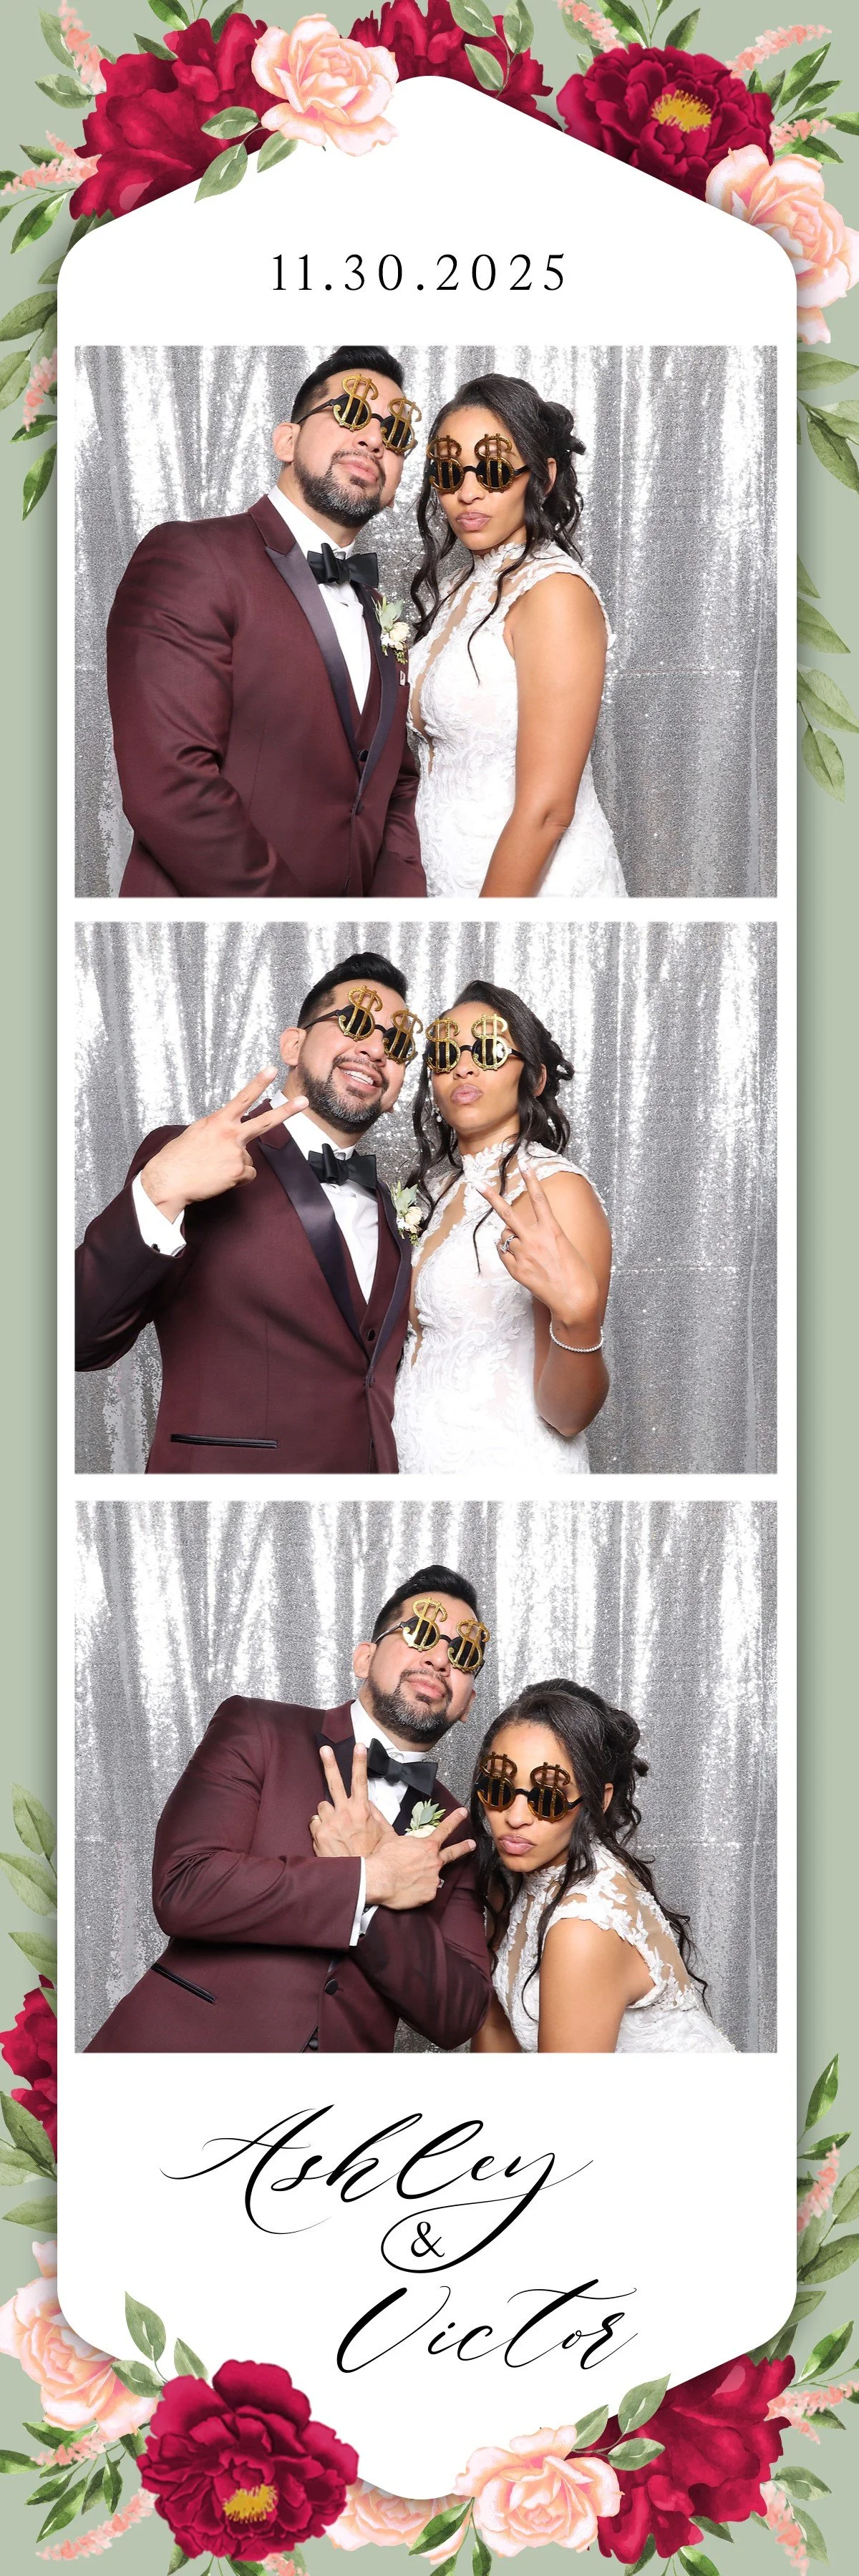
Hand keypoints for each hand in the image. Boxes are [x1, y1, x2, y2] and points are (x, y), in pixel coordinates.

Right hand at [140, 1071, 308, 1225]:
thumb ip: (218, 1128)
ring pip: (248, 1158)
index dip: (258, 1083)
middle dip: (287, 1111)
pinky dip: (236, 1179)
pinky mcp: (239, 1171)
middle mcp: (230, 1134)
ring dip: (234, 1165)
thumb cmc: (179, 1157)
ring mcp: (236, 1153)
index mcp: (218, 1121)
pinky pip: (247, 1175)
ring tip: (213, 1168)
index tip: (271, 1069)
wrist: (169, 1180)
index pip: (242, 1098)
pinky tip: (219, 1178)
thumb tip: (231, 1130)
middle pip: (265, 1121)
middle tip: (304, 1101)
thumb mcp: (197, 1132)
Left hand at [309, 1743, 388, 1860]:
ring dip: (327, 1813)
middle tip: (324, 1749)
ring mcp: (330, 1822)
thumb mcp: (383, 1834)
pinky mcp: (319, 1833)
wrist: (361, 1877)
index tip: (359, 1745)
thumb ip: (376, 1815)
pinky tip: (328, 1838)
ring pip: (322, 1806)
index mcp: (361, 1810)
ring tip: (336, 1828)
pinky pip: (315, 1823)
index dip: (359, 1761)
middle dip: (329, 1763)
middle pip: (334, 1782)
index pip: (360, 1780)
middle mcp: (344, 1812)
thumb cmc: (373, 1856)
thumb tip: (369, 1802)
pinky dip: (320, 1828)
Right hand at [364, 1806, 475, 1911]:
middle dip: (463, 1847)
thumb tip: (380, 1811)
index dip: (455, 1820)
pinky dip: (418, 1891)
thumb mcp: (390, 1839)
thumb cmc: (384, 1858)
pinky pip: (426, 1892)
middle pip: (452, 1853)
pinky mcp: (430, 1894)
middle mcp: (434, 1861)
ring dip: (423, 1877)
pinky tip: (408, 1890)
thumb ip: (396, 1832)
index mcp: (427, 1846)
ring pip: (432, 1877)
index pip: (444, 1829)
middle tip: (472, 1844)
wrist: (379, 1879)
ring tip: (409, 1879)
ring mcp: (434, 1878)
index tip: (463, 1813)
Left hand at [478, 1165, 600, 1337]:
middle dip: (491, 1197)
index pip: (539, 1198)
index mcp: (552, 1230)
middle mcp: (535, 1239)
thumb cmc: (576, 1274)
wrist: (574, 1300)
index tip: (524, 1162)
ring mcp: (523, 1255)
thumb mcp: (565, 1246)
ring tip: (524, 1247)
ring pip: (505, 1235)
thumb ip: (544, 1235)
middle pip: (507, 1213)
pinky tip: (519, 1259)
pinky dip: (507, 1252)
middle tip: (478, 1183)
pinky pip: (503, 1253)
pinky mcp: (516, 1270)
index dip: (531, 1179)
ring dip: (509, 1236)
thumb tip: (520, 1233)